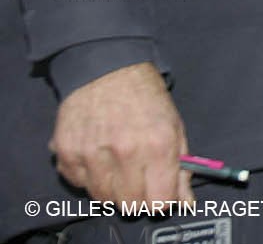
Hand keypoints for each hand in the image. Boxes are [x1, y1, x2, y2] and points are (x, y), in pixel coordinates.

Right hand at [51, 61, 191, 204]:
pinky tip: (99, 156)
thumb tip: (185, 201)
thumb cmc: (146, 96)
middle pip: (130, 205)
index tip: (161, 193)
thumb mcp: (175, 127)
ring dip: (113, 189)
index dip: (163, 201)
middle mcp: (124, 152)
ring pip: (103, 198)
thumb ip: (182, 167)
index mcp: (157, 145)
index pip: (159, 201)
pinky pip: (79, 184)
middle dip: (138, 197)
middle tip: (140, 178)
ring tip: (119, 165)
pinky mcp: (66, 152)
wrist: (107, 68)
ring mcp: (92, 154)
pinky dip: (89, 177)